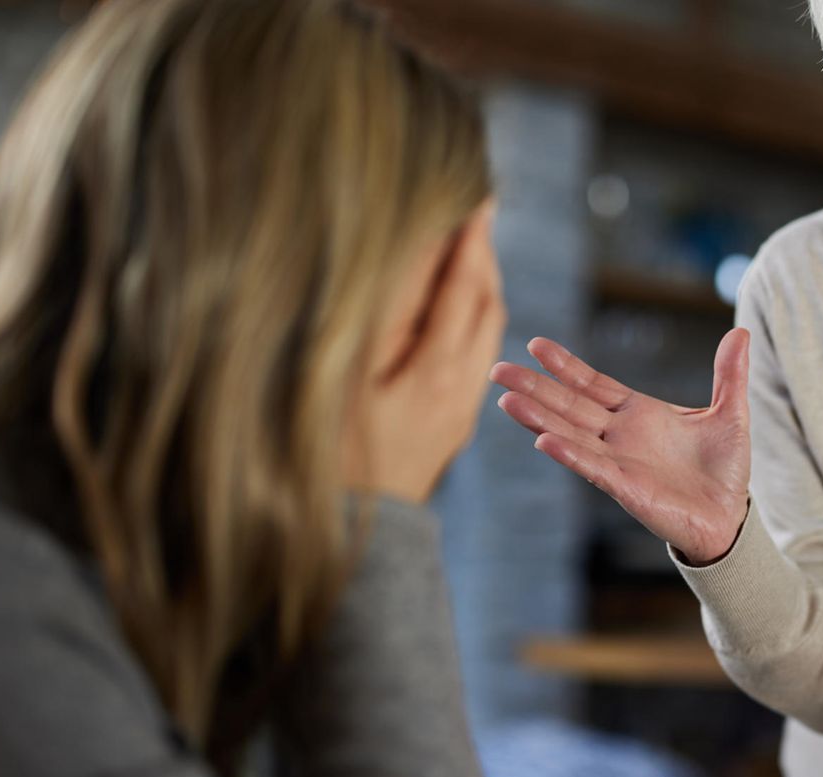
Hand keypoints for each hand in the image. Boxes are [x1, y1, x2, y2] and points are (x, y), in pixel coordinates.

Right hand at [345, 202, 505, 502]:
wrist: (355, 534)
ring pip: (488, 330)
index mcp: (435, 370)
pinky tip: (457, 305)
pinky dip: (474, 316)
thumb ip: (383, 316)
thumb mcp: (348, 377)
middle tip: (476, 210)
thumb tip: (409, 258)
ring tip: (469, 246)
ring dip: (481, 283)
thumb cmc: (334, 452)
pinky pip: (478, 354)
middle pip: (485, 303)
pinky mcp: (455, 421)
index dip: (467, 238)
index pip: (460, 286)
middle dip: (481, 254)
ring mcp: (463, 406)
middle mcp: (462, 386)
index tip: (476, 196)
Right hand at [490, 329, 750, 563]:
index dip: (566, 366)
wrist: (730, 518)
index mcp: (638, 413)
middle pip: (569, 405)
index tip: (537, 345)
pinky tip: (545, 440)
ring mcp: (618, 461)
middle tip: (497, 369)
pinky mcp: (625, 487)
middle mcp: (620, 436)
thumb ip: (729, 374)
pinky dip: (569, 453)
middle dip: (534, 387)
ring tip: (507, 399)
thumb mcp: (731, 413)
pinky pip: (592, 467)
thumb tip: (742, 332)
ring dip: (539, 418)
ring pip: (571, 433)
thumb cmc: (725, 470)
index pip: (593, 384)